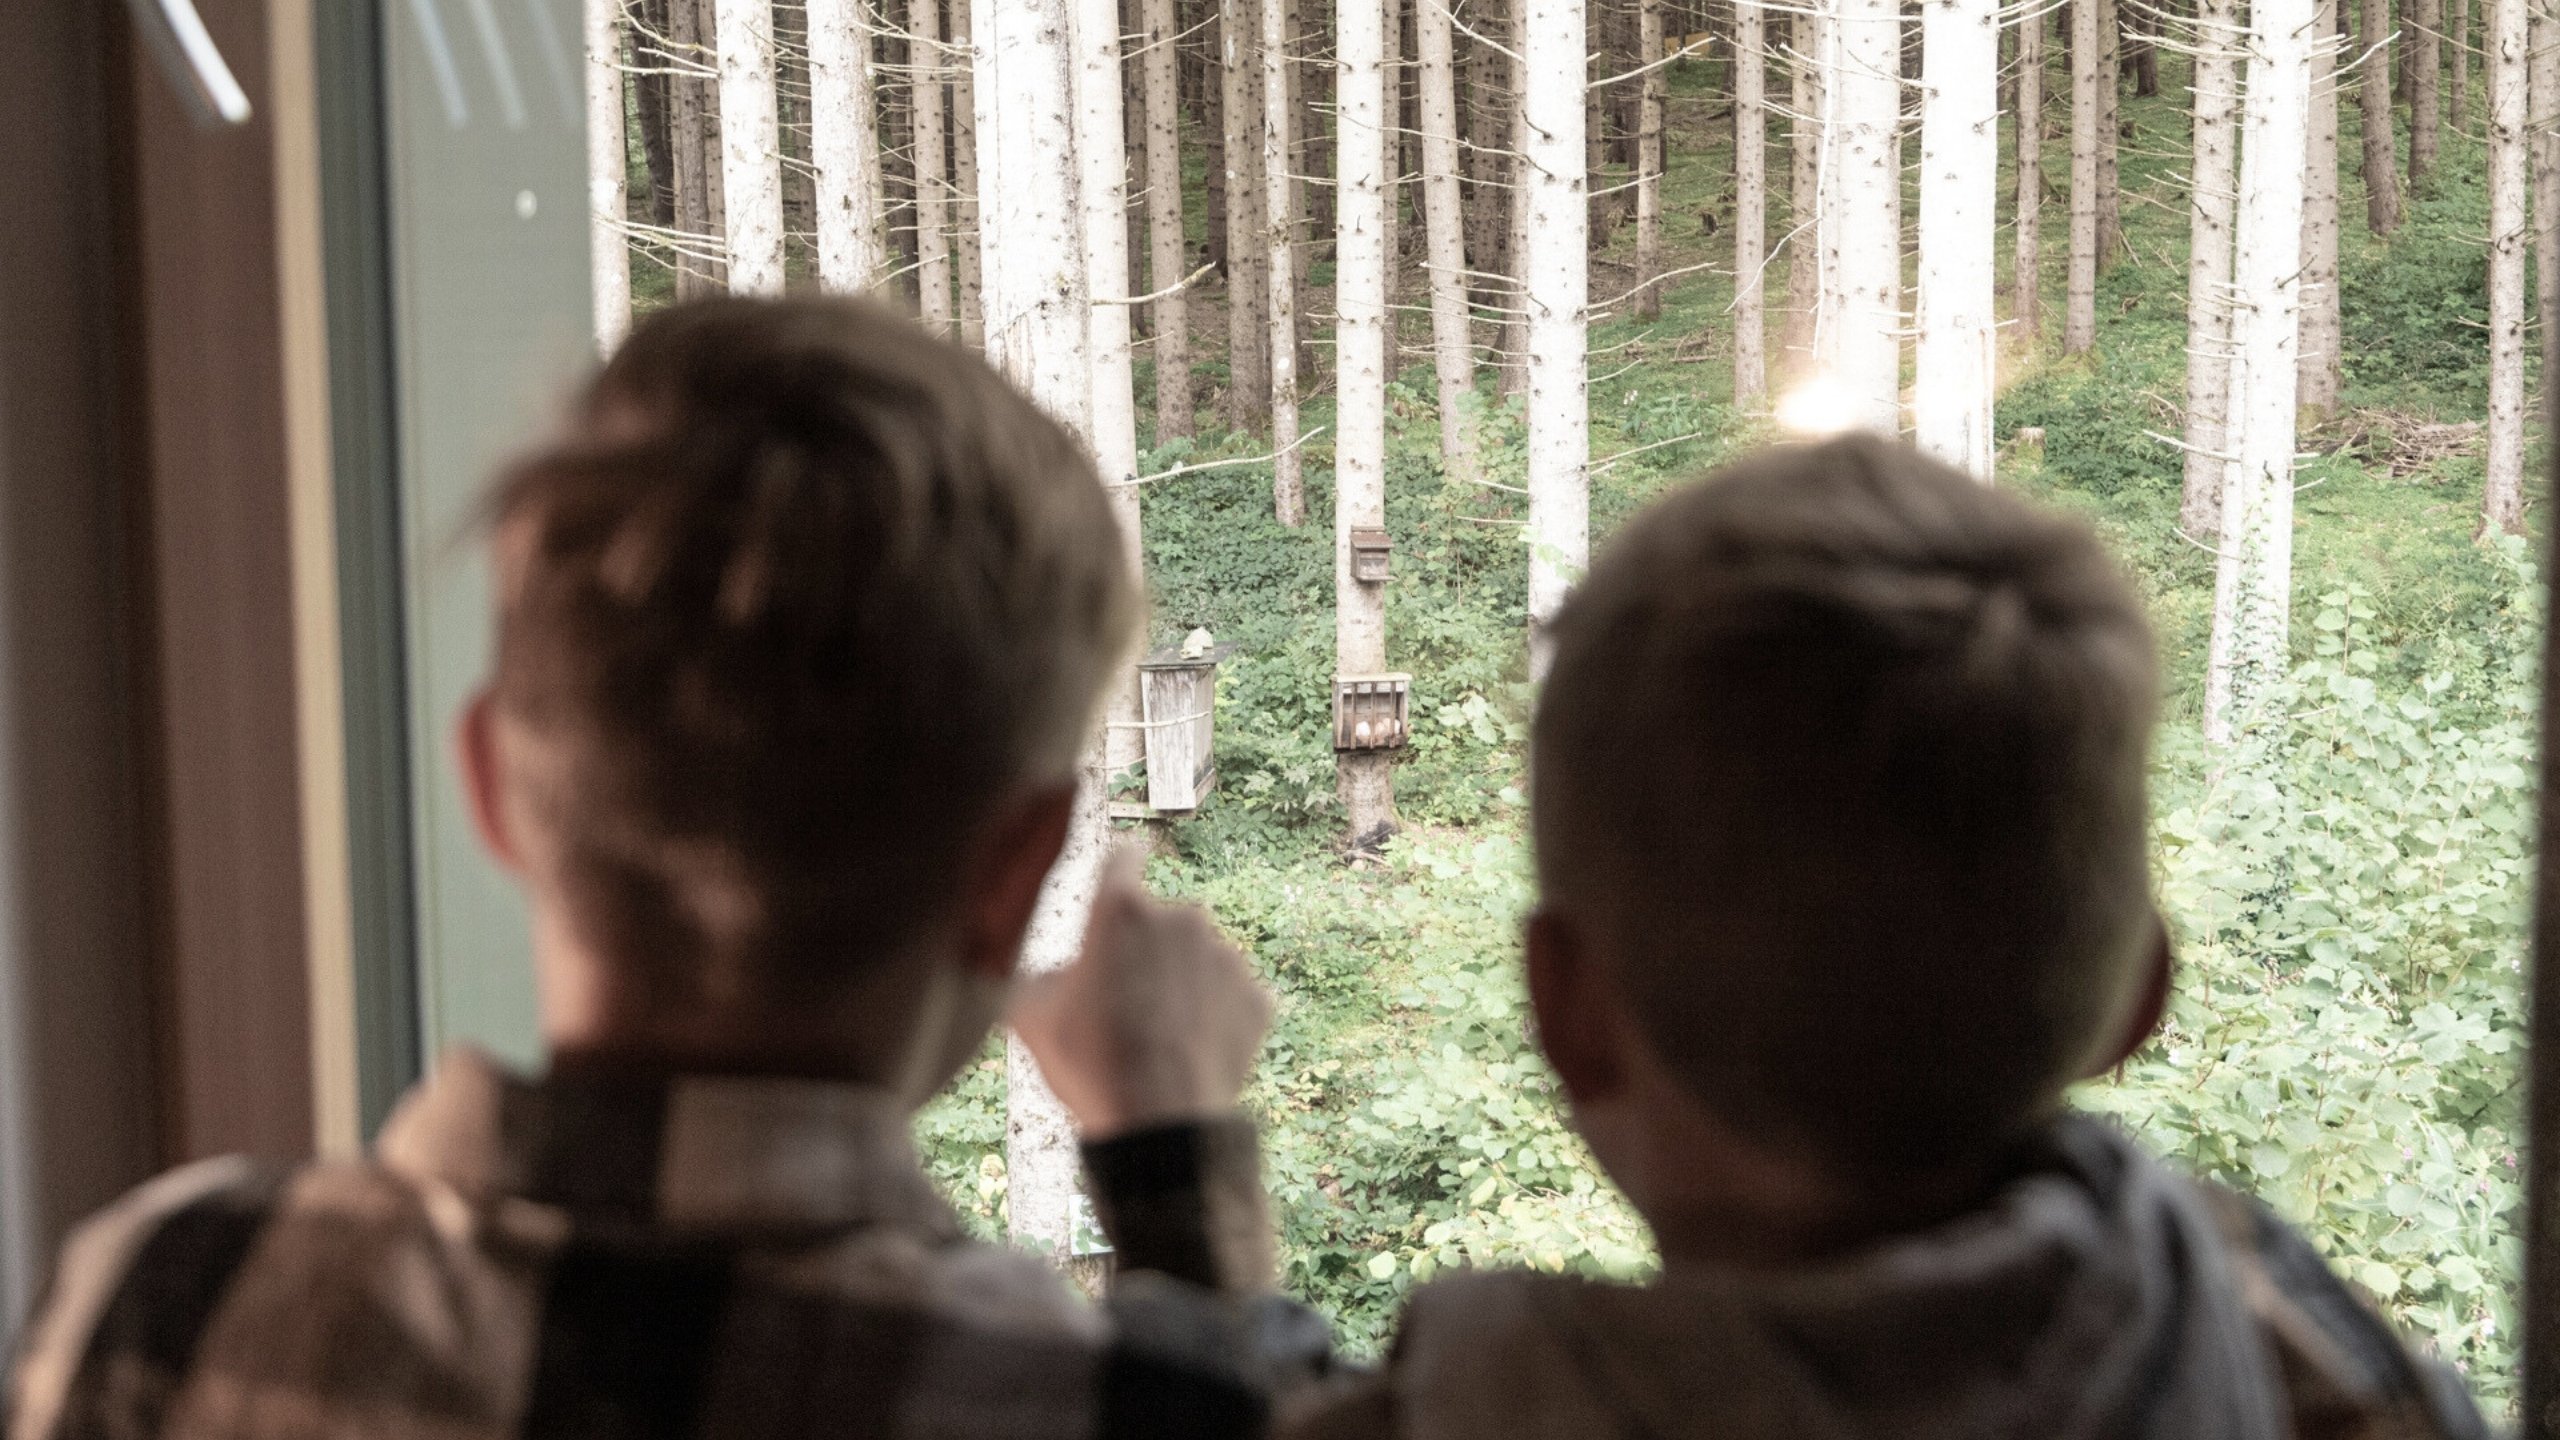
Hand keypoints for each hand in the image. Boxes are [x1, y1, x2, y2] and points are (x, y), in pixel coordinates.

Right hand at [1009, 847, 1273, 1138]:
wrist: (1162, 1122)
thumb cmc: (1090, 1063)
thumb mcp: (1030, 1016)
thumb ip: (1038, 974)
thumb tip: (1052, 973)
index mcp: (1122, 908)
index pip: (1123, 858)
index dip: (1120, 867)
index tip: (1124, 871)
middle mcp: (1182, 918)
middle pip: (1161, 921)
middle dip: (1144, 950)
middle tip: (1123, 1003)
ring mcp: (1227, 956)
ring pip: (1198, 960)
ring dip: (1181, 984)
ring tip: (1156, 1037)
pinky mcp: (1258, 996)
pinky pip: (1230, 996)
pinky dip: (1213, 1016)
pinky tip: (1189, 1051)